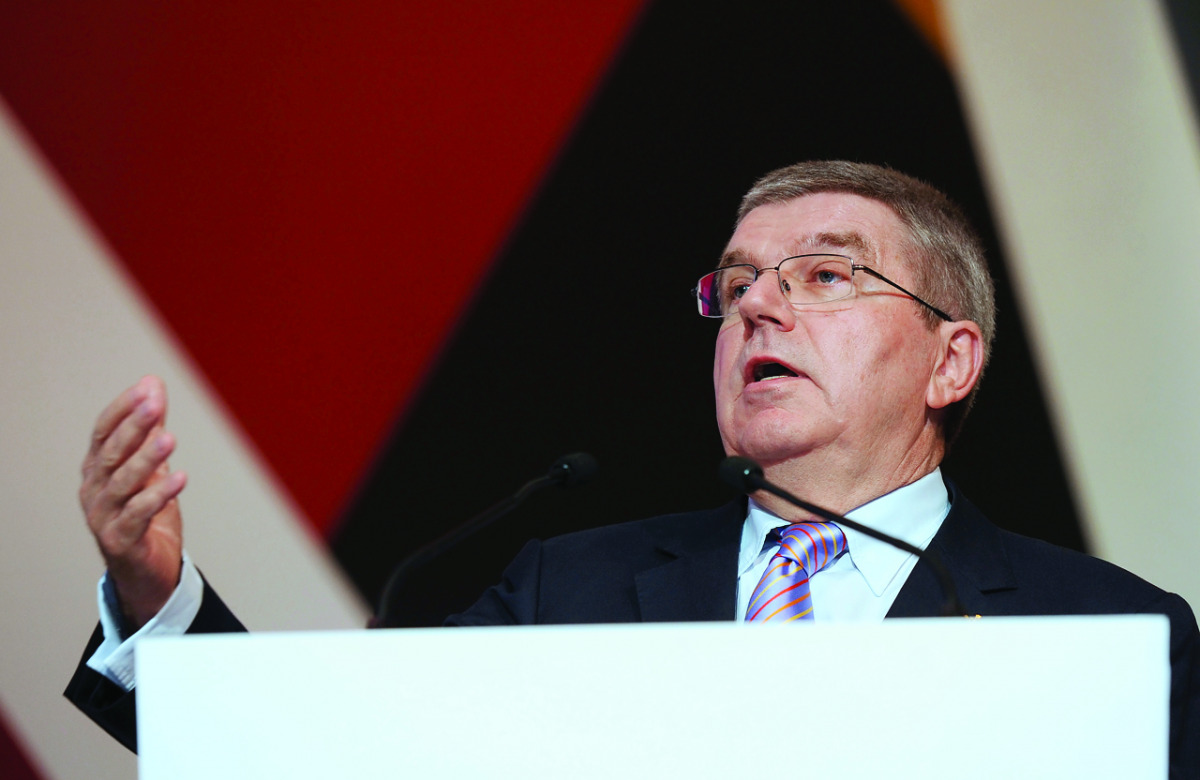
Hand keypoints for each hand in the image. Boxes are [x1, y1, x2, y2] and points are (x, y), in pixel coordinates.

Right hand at [80, 376, 186, 630]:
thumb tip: (153, 384)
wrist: (149, 571)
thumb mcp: (151, 467)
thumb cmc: (146, 516)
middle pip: (111, 454)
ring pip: (122, 483)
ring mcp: (103, 517)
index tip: (147, 388)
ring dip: (146, 459)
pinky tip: (180, 478)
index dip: (123, 409)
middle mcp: (94, 491)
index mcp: (97, 470)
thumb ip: (151, 429)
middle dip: (134, 427)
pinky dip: (158, 496)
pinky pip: (137, 515)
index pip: (102, 432)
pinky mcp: (120, 541)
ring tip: (169, 438)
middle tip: (155, 405)